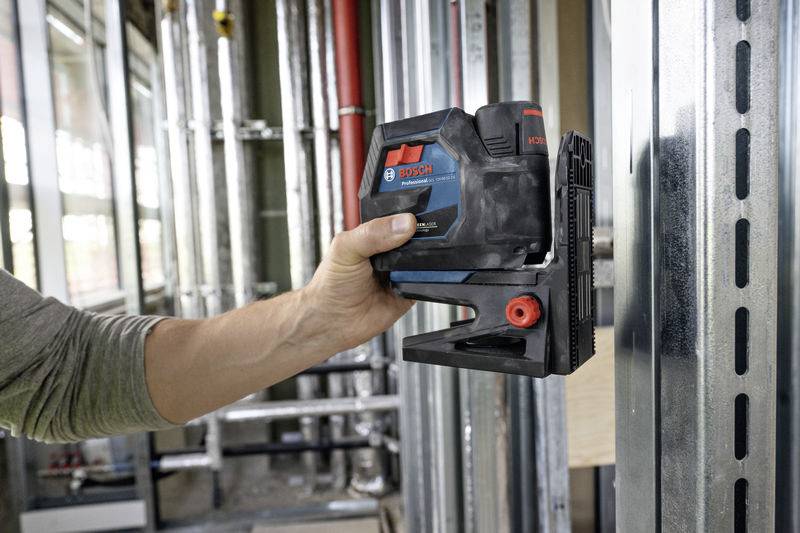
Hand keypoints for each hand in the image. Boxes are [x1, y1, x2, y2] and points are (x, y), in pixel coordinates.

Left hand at [303, 213, 416, 351]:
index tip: (419, 214)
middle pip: (418, 236)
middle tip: (422, 238)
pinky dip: (429, 279)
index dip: (410, 213)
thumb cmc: (331, 282)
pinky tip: (420, 276)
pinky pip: (428, 282)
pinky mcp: (411, 291)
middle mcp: (392, 250)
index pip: (399, 216)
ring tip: (417, 259)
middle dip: (423, 236)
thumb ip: (372, 233)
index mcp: (376, 233)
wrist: (332, 321)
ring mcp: (402, 271)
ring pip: (427, 258)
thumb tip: (404, 223)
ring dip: (427, 258)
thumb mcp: (346, 248)